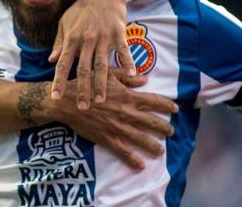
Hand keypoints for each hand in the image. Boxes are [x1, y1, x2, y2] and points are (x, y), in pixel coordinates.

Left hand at [49, 0, 135, 109]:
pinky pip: (123, 50)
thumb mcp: (65, 23)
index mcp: (71, 39)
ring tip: (100, 101)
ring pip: (102, 65)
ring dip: (101, 84)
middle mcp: (86, 40)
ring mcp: (103, 37)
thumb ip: (59, 43)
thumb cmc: (81, 9)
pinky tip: (131, 76)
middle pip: (83, 69)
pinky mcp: (118, 33)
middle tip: (82, 108)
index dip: (59, 81)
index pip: (63, 64)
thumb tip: (51, 60)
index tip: (56, 97)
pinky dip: (127, 63)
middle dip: (82, 90)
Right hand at [55, 73, 177, 169]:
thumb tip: (145, 79)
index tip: (175, 109)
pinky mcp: (107, 138)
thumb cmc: (85, 85)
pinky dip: (133, 160)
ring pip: (141, 139)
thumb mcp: (107, 74)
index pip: (154, 101)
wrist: (66, 102)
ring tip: (160, 151)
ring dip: (153, 146)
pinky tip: (140, 166)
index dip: (167, 105)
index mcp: (128, 96)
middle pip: (152, 122)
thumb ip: (127, 77)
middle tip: (171, 132)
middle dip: (164, 128)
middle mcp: (127, 113)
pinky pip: (123, 152)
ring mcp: (118, 127)